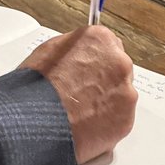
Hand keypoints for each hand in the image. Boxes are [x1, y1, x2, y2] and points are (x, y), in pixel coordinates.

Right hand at [19, 26, 136, 164]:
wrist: (38, 121)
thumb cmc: (39, 86)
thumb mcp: (50, 50)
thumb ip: (75, 48)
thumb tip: (78, 53)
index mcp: (101, 40)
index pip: (108, 44)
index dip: (95, 58)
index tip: (89, 68)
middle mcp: (119, 62)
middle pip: (118, 69)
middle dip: (103, 79)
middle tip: (83, 92)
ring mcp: (125, 92)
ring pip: (121, 95)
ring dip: (106, 101)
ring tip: (81, 111)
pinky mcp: (126, 119)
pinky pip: (119, 119)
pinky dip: (107, 122)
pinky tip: (86, 124)